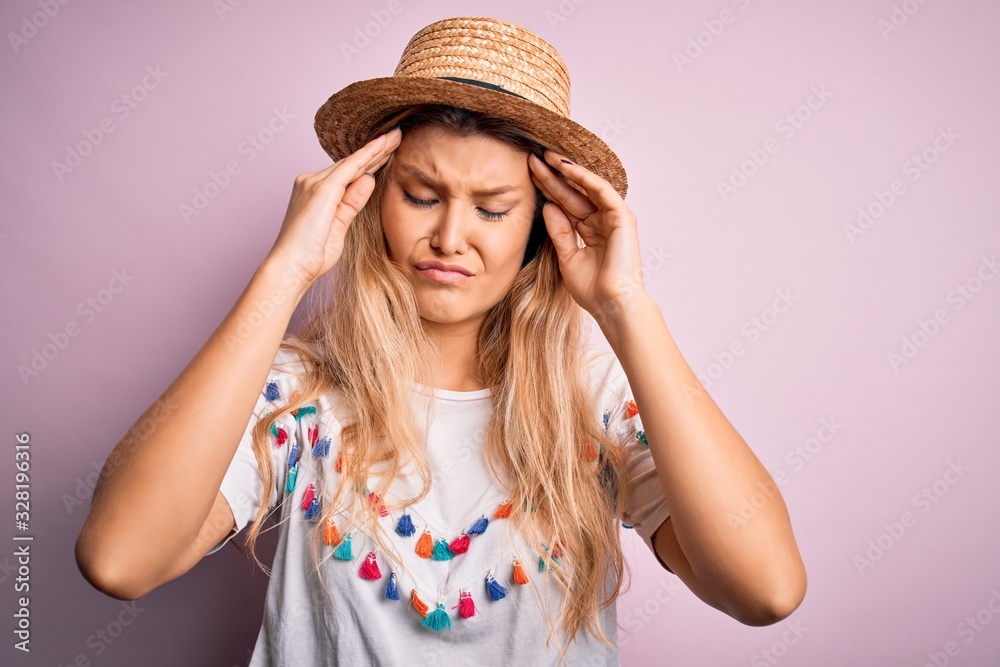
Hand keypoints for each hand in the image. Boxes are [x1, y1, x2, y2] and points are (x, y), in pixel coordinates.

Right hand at [266, 127, 401, 290]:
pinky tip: (384, 145)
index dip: (369, 162)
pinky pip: (351, 167)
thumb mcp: (339, 227)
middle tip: (397, 136)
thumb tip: (368, 180)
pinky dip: (369, 155)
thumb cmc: (311, 256)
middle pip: (350, 163)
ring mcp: (314, 183)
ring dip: (376, 149)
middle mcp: (311, 182)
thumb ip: (352, 204)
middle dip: (375, 151)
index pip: (347, 173)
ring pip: (352, 162)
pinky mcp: (322, 189)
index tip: (387, 152)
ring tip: (397, 137)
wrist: (291, 267)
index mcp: (314, 192)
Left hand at [527, 149, 645, 321]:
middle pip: (572, 193)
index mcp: (588, 231)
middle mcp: (601, 221)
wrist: (611, 304)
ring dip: (567, 171)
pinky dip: (584, 178)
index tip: (526, 175)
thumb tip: (548, 206)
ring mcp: (612, 218)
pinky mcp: (622, 217)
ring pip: (586, 188)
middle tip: (531, 158)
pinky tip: (566, 168)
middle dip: (552, 176)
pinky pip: (602, 191)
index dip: (546, 189)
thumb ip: (559, 232)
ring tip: (545, 156)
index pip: (564, 204)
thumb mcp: (567, 257)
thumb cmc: (593, 289)